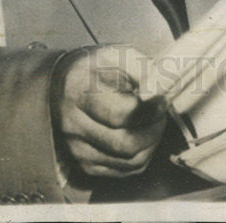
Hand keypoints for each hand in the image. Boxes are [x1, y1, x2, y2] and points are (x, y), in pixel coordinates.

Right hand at [51, 44, 167, 177]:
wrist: (62, 86)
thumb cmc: (95, 68)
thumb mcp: (117, 56)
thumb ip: (142, 70)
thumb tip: (160, 91)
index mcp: (79, 93)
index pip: (118, 114)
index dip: (148, 110)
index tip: (163, 100)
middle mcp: (74, 126)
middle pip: (124, 143)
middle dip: (153, 129)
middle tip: (161, 113)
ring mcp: (78, 149)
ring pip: (128, 161)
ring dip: (151, 143)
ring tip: (154, 122)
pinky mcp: (86, 165)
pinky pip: (125, 170)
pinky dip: (143, 155)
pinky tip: (144, 135)